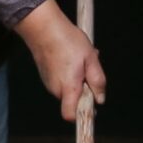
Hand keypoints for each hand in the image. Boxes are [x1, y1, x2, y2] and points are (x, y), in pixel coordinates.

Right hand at [18, 1, 107, 122]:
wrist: (42, 27)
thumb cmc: (67, 40)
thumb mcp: (90, 58)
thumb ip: (97, 81)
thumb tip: (100, 99)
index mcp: (68, 88)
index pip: (71, 115)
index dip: (82, 113)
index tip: (92, 102)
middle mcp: (56, 89)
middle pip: (73, 100)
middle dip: (84, 88)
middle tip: (89, 68)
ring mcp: (48, 82)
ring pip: (68, 88)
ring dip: (77, 78)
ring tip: (81, 58)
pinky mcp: (45, 75)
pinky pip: (60, 80)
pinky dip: (68, 73)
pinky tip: (71, 56)